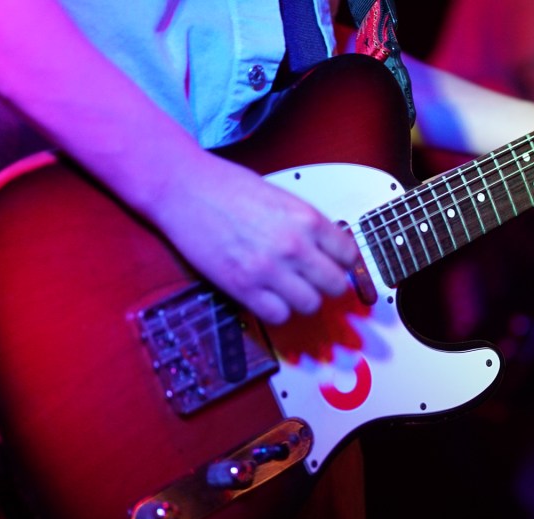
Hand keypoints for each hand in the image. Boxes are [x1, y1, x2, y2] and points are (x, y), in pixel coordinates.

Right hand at [149, 155, 359, 324]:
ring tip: (288, 289)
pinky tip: (268, 296)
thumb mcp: (280, 197)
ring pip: (310, 305)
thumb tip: (326, 247)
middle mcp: (294, 246)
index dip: (344, 264)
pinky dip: (277, 311)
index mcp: (307, 218)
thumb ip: (305, 223)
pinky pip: (278, 316)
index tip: (336, 267)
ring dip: (302, 300)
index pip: (349, 256)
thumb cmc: (226, 186)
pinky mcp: (243, 287)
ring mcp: (269, 269)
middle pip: (335, 286)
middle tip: (314, 281)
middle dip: (327, 285)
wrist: (184, 188)